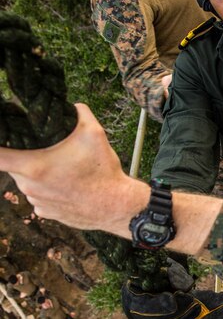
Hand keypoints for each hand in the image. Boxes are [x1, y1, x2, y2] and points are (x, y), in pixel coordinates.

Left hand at [0, 104, 144, 232]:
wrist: (116, 206)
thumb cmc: (103, 171)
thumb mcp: (94, 133)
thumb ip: (80, 113)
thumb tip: (74, 105)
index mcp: (33, 166)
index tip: (3, 138)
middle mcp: (29, 187)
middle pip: (14, 166)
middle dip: (26, 156)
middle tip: (47, 151)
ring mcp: (36, 202)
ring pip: (27, 181)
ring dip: (38, 174)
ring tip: (63, 170)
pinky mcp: (45, 213)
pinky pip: (38, 196)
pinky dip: (47, 189)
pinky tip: (66, 186)